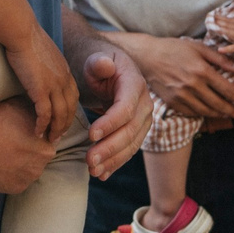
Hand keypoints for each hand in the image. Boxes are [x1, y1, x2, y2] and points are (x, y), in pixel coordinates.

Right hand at [0, 99, 56, 194]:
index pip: (48, 141)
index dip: (35, 136)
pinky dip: (8, 175)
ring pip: (28, 170)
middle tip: (11, 144)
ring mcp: (27, 179)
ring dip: (19, 164)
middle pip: (39, 158)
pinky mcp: (14, 189)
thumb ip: (37, 115)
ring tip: (2, 154)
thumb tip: (42, 115)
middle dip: (29, 152)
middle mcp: (40, 165)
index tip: (22, 133)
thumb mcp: (19, 107)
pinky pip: (16, 181)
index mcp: (46, 146)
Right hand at [6, 31, 82, 146]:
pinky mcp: (41, 89)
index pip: (73, 96)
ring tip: (49, 140)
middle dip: (65, 125)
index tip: (62, 121)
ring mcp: (54, 85)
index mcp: (65, 71)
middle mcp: (64, 79)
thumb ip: (44, 64)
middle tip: (57, 137)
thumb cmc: (26, 37)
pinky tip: (37, 132)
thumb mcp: (42, 52)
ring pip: (60, 115)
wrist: (21, 31)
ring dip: (55, 130)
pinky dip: (42, 125)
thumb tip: (37, 70)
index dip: (69, 111)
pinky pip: (45, 113)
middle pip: (70, 109)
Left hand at [75, 40, 149, 178]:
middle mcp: (145, 104)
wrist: (108, 71)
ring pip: (131, 144)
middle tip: (89, 160)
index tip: (91, 135)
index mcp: (135, 84)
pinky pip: (129, 150)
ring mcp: (143, 120)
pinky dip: (115, 163)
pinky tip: (102, 174)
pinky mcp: (137, 131)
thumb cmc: (98, 64)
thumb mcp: (94, 59)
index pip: (126, 107)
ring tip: (92, 170)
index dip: (110, 123)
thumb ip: (98, 62)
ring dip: (112, 160)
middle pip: (130, 130)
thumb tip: (105, 65)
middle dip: (110, 148)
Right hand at [114, 30, 233, 122]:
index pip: (228, 89)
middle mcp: (192, 85)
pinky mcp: (173, 102)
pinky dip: (203, 114)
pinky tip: (210, 112)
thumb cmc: (174, 48)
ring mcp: (181, 96)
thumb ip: (220, 59)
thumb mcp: (198, 48)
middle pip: (219, 104)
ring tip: (229, 115)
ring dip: (220, 115)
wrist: (147, 57)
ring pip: (206, 111)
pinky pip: (192, 113)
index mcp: (201, 71)